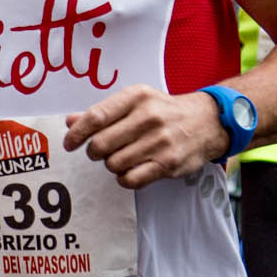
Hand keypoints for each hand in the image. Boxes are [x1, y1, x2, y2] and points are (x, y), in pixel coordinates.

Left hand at [65, 85, 225, 189]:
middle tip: (100, 151)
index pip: (96, 117)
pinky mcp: (168, 163)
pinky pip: (131, 179)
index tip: (70, 143)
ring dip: (112, 165)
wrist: (207, 122)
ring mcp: (159, 142)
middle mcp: (148, 117)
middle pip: (101, 144)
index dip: (77, 133)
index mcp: (136, 97)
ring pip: (113, 164)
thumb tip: (70, 122)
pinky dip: (124, 178)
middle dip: (94, 152)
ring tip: (122, 158)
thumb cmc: (164, 111)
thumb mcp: (136, 102)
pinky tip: (130, 170)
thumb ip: (103, 112)